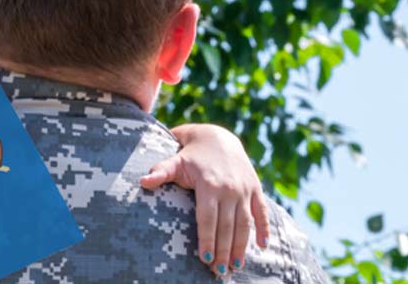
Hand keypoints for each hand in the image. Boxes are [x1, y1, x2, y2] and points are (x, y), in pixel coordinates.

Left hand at [141, 123, 268, 279]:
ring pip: (245, 222)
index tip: (205, 258)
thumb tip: (142, 181)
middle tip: (219, 271)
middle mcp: (230, 188)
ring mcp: (244, 189)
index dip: (207, 238)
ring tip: (236, 265)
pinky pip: (262, 211)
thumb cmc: (191, 154)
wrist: (218, 137)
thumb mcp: (176, 161)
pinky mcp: (255, 188)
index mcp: (209, 184)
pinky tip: (263, 246)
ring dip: (241, 245)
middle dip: (223, 250)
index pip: (208, 217)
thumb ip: (161, 172)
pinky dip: (264, 228)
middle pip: (227, 225)